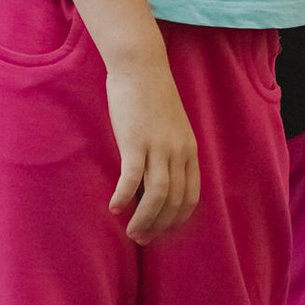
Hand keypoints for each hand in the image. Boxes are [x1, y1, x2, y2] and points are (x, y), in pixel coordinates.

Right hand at [104, 52, 199, 243]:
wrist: (141, 66)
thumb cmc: (150, 94)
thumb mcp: (168, 126)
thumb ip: (167, 151)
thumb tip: (153, 177)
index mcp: (189, 150)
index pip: (190, 196)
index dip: (177, 219)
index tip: (162, 231)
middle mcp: (178, 152)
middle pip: (174, 201)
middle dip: (159, 226)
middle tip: (142, 238)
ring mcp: (158, 147)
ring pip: (157, 196)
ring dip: (145, 219)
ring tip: (131, 232)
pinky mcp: (135, 141)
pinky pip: (133, 178)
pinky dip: (125, 197)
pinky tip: (114, 208)